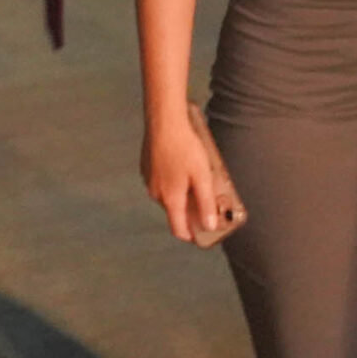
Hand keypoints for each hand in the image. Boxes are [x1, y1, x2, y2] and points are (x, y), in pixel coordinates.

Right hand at [143, 112, 222, 243]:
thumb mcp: (203, 177)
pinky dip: (173, 180)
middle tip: (207, 198)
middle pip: (174, 211)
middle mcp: (156, 194)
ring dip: (181, 193)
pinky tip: (182, 165)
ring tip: (197, 177)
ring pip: (168, 195)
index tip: (204, 234)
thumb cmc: (185, 148)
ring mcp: (149, 180)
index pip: (178, 229)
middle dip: (190, 210)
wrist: (163, 122)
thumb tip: (210, 226)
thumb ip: (206, 204)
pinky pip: (162, 181)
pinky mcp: (147, 167)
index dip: (191, 236)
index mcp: (170, 199)